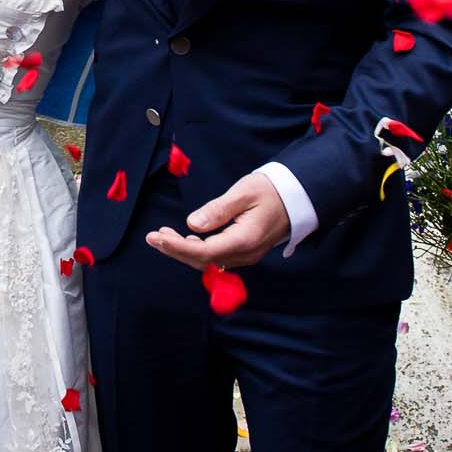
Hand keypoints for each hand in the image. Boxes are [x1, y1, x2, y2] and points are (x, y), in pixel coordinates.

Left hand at [146, 171, 290, 271]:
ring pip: (208, 261)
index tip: (156, 238)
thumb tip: (192, 224)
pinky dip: (198, 250)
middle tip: (153, 236)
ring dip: (184, 250)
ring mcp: (247, 255)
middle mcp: (245, 254)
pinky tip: (188, 238)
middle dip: (175, 250)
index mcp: (244, 240)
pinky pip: (217, 257)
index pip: (203, 252)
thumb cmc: (272, 189)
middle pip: (203, 261)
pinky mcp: (246, 251)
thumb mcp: (244, 192)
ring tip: (164, 235)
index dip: (177, 247)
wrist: (298, 196)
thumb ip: (217, 210)